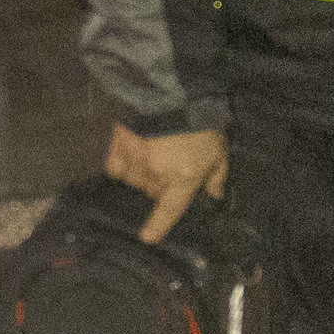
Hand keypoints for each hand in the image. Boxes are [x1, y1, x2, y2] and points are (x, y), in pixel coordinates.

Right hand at [105, 123, 228, 243]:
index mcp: (183, 179)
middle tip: (169, 171)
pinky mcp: (118, 147)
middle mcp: (156, 175)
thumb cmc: (200, 126)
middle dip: (160, 186)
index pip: (169, 209)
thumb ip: (217, 176)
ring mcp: (135, 162)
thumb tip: (214, 195)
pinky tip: (127, 162)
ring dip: (142, 177)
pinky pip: (115, 168)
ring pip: (134, 181)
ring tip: (150, 162)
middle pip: (153, 191)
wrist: (172, 95)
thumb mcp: (218, 151)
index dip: (158, 225)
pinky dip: (121, 168)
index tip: (146, 238)